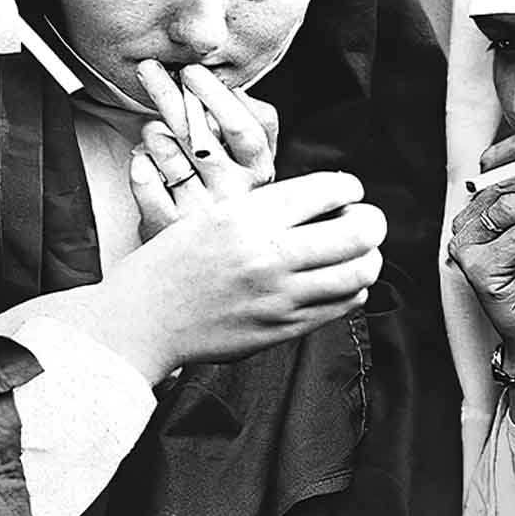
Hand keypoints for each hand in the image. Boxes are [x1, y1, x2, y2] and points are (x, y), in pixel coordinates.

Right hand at [92, 168, 386, 379]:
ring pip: (360, 272)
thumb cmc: (171, 263)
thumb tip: (325, 200)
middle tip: (364, 219)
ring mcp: (280, 297)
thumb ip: (266, 209)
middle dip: (372, 220)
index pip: (328, 190)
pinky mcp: (283, 328)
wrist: (142, 320)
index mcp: (247, 218)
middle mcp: (268, 256)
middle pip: (358, 232)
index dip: (348, 186)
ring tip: (356, 251)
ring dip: (368, 256)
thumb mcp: (211, 215)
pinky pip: (342, 304)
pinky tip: (337, 279)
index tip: (347, 190)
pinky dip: (351, 287)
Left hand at [133, 61, 279, 226]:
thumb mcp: (256, 165)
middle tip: (148, 69)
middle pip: (198, 136)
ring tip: (154, 129)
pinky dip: (138, 161)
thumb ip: (257, 124)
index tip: (191, 71)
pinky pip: (142, 180)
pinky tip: (143, 159)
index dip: (216, 97)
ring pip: (165, 155)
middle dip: (169, 95)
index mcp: (259, 175)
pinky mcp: (165, 228)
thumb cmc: (231, 198)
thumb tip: (237, 89)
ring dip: (153, 131)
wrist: (209, 261)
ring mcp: (197, 216)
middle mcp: (231, 197)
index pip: (243, 129)